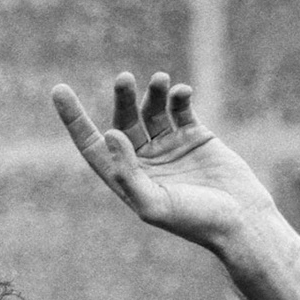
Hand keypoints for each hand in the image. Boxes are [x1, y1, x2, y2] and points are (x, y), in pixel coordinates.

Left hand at [51, 72, 275, 250]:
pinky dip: (179, 96)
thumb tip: (109, 135)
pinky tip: (182, 92)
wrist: (241, 220)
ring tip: (160, 80)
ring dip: (153, 93)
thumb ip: (128, 174)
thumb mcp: (154, 205)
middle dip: (122, 99)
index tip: (58, 90)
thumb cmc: (196, 221)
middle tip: (124, 79)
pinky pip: (181, 108)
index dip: (74, 119)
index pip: (91, 145)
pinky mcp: (196, 136)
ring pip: (153, 110)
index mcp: (126, 179)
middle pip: (124, 122)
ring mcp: (170, 146)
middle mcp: (144, 161)